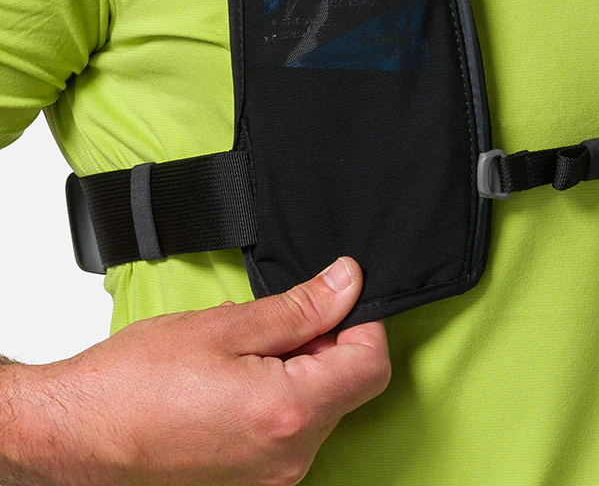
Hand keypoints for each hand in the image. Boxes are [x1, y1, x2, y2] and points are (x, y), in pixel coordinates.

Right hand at [2, 258, 388, 485]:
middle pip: (350, 388)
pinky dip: (283, 399)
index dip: (361, 322)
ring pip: (322, 409)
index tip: (337, 299)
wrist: (76, 432)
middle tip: (278, 325)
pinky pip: (292, 432)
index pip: (371, 364)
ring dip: (304, 372)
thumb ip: (301, 306)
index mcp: (288, 413)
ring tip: (247, 355)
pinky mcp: (253, 483)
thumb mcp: (226, 325)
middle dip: (329, 345)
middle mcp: (289, 457)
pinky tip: (241, 382)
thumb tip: (348, 282)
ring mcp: (271, 478)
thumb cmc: (135, 382)